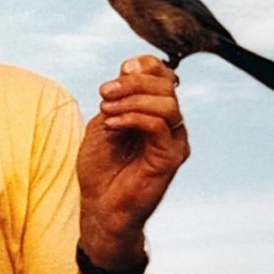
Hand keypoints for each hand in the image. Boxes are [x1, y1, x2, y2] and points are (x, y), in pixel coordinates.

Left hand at [76, 55, 188, 267]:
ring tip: (106, 111)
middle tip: (104, 92)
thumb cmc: (100, 169)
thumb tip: (129, 71)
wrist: (100, 208)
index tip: (121, 69)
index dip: (145, 65)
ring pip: (167, 103)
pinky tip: (112, 124)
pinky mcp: (171, 158)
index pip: (164, 75)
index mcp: (154, 112)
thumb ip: (117, 99)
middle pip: (167, 85)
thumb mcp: (103, 124)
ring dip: (132, 100)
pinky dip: (133, 118)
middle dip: (133, 82)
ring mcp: (173, 141)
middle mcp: (169, 125)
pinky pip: (160, 125)